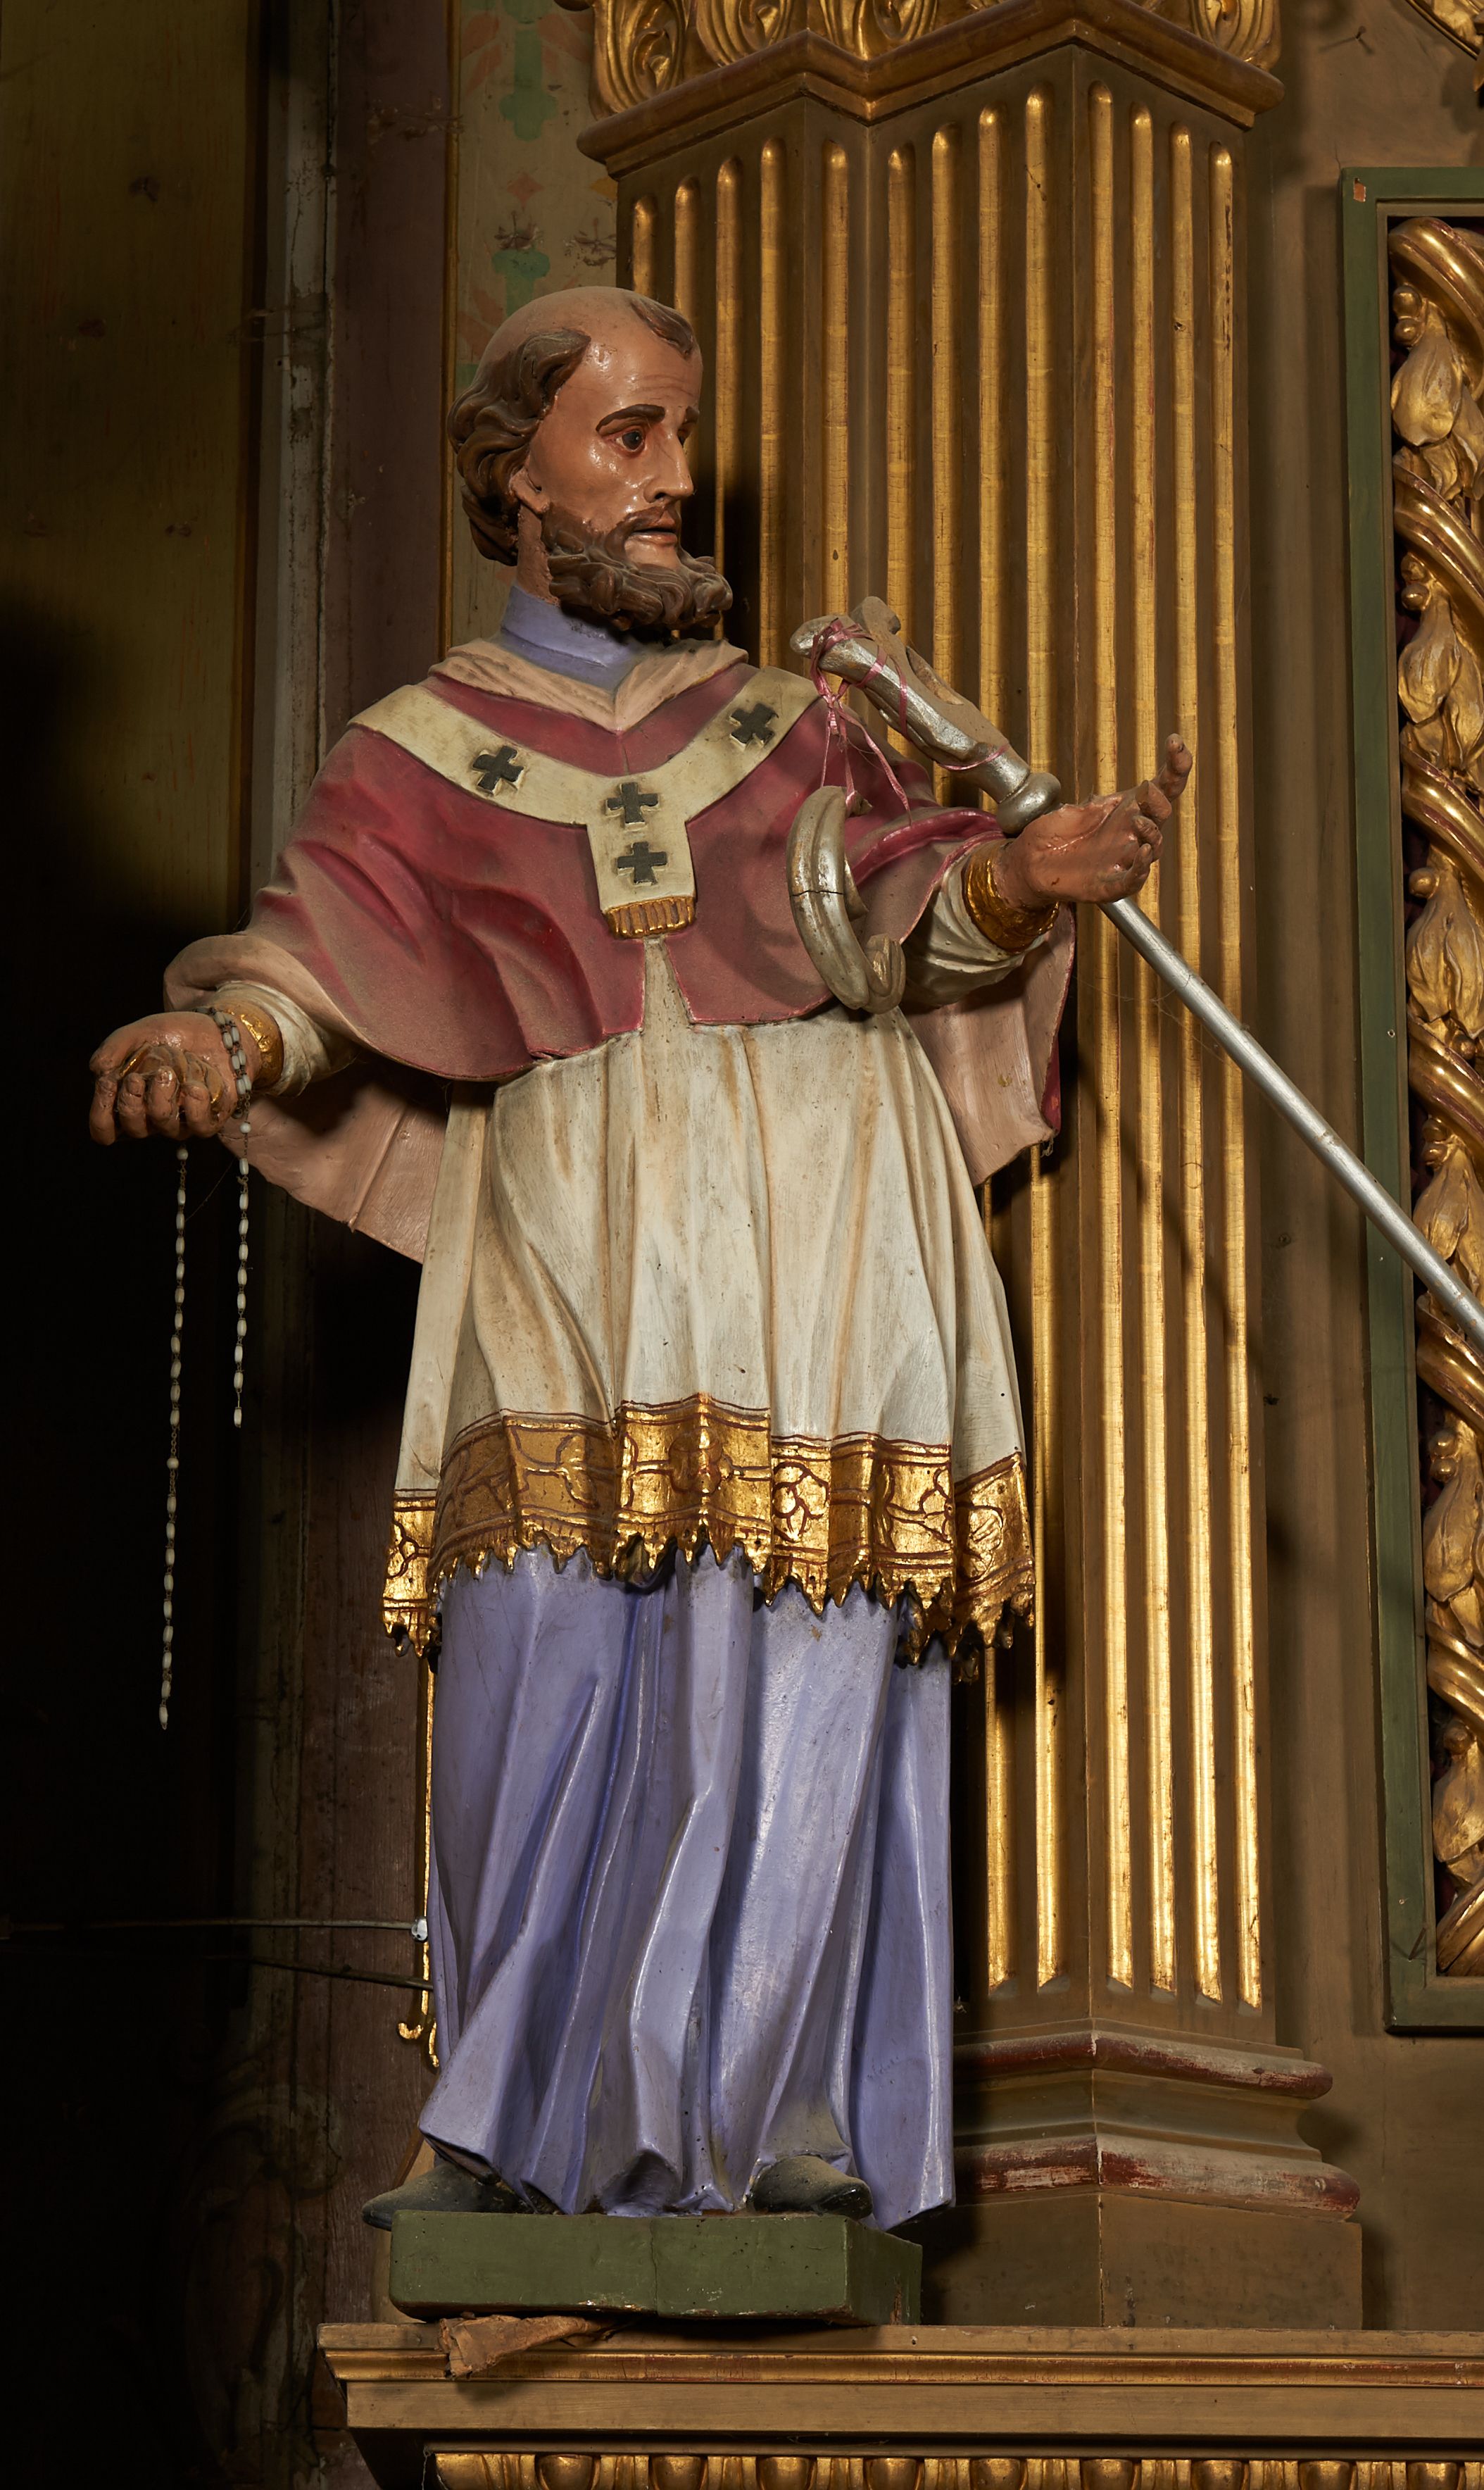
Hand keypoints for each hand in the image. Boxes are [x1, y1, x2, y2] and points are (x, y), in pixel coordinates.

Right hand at [89, 1011, 255, 1144]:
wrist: (216, 1030)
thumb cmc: (172, 1036)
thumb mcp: (138, 1033)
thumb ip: (115, 1047)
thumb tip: (97, 1069)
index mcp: (129, 1100)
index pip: (104, 1129)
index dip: (101, 1115)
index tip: (108, 1083)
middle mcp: (152, 1117)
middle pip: (133, 1131)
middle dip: (130, 1104)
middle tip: (136, 1079)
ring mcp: (181, 1121)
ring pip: (166, 1127)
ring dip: (161, 1099)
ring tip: (167, 1073)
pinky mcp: (209, 1119)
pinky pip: (200, 1126)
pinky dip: (195, 1105)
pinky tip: (194, 1085)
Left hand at [991, 734, 1191, 911]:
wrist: (1029, 863)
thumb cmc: (1054, 835)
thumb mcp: (1078, 809)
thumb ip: (1102, 803)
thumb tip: (1133, 794)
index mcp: (1127, 810)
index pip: (1163, 787)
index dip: (1176, 765)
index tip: (1175, 741)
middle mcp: (1131, 834)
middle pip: (1163, 815)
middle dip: (1160, 801)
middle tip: (1148, 792)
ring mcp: (1124, 859)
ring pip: (1154, 847)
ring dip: (1152, 832)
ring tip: (1136, 820)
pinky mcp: (1112, 884)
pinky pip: (1134, 879)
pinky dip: (1142, 868)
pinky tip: (1142, 853)